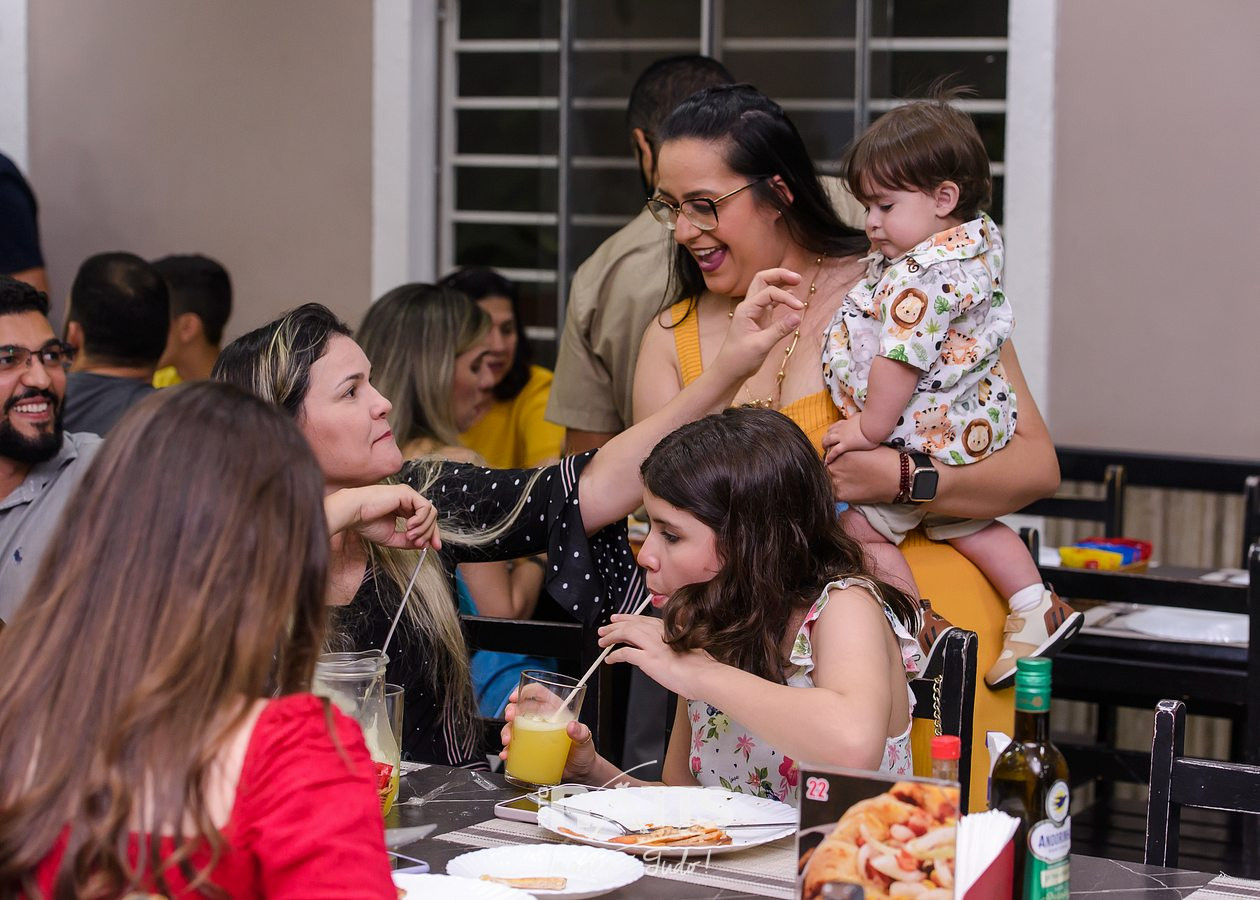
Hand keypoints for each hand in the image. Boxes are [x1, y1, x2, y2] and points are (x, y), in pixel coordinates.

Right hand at [324, 484, 441, 550]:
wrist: (353, 513)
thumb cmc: (366, 523)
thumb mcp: (391, 537)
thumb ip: (408, 541)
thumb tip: (424, 544)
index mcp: (403, 509)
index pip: (425, 520)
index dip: (432, 534)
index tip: (434, 547)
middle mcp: (407, 501)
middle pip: (431, 516)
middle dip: (430, 533)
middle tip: (420, 544)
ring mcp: (408, 495)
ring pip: (431, 512)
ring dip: (423, 528)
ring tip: (410, 536)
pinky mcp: (407, 493)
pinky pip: (425, 507)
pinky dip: (420, 520)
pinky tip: (409, 526)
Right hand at [499, 688, 599, 783]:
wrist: (580, 773)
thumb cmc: (583, 751)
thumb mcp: (585, 739)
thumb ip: (581, 732)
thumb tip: (572, 727)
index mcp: (555, 710)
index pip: (538, 692)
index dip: (525, 691)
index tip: (516, 696)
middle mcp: (542, 720)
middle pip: (521, 708)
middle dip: (511, 710)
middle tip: (510, 718)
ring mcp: (534, 735)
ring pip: (514, 727)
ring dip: (506, 732)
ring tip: (508, 741)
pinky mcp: (529, 749)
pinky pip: (514, 747)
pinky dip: (507, 750)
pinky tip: (507, 754)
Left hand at [598, 614, 714, 697]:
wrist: (704, 675)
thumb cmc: (698, 666)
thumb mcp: (685, 646)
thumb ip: (670, 642)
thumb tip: (659, 647)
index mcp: (668, 629)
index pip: (642, 620)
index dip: (627, 618)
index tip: (617, 619)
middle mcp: (658, 633)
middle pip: (631, 624)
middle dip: (614, 626)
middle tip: (604, 630)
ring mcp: (653, 645)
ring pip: (625, 634)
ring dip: (611, 637)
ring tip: (602, 642)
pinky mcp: (648, 659)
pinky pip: (625, 653)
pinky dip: (614, 655)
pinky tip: (609, 659)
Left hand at [713, 268, 805, 379]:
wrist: (729, 370)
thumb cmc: (740, 359)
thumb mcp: (761, 345)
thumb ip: (779, 330)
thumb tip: (798, 316)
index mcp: (746, 309)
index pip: (769, 292)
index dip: (786, 297)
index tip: (800, 307)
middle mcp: (749, 306)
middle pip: (762, 279)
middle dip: (779, 274)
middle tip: (798, 277)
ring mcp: (754, 311)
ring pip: (766, 287)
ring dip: (780, 282)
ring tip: (797, 281)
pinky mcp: (759, 318)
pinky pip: (770, 301)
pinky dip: (781, 296)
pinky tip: (792, 296)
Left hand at [822, 415, 878, 462]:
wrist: (873, 424)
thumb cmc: (871, 421)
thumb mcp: (862, 416)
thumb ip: (858, 418)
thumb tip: (858, 417)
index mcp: (846, 422)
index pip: (835, 426)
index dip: (831, 431)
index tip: (831, 434)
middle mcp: (842, 428)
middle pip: (829, 433)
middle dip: (825, 438)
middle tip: (825, 444)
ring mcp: (842, 436)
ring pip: (828, 441)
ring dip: (825, 445)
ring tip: (825, 450)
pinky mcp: (846, 444)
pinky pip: (834, 451)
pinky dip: (830, 456)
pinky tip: (827, 461)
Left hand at [826, 444, 901, 504]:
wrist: (898, 478)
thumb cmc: (886, 461)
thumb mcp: (864, 449)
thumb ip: (849, 452)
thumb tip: (841, 457)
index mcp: (841, 453)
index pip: (828, 457)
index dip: (834, 461)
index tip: (840, 465)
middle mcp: (836, 466)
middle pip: (826, 470)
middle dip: (833, 473)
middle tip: (845, 476)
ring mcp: (837, 481)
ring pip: (827, 482)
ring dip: (833, 483)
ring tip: (847, 484)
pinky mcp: (841, 495)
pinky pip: (832, 495)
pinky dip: (836, 494)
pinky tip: (846, 492)